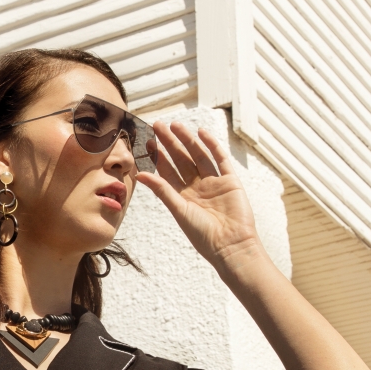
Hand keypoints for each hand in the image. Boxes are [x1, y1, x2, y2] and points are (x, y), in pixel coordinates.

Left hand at [136, 122, 260, 271]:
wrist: (230, 245)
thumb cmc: (203, 234)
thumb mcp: (179, 210)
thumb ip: (162, 190)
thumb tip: (140, 175)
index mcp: (183, 196)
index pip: (168, 172)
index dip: (158, 157)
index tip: (147, 142)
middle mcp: (197, 188)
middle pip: (182, 160)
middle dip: (170, 143)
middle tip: (158, 125)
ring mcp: (214, 183)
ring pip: (199, 156)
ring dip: (188, 140)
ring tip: (176, 125)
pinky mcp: (230, 181)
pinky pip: (220, 159)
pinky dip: (212, 145)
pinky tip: (202, 133)